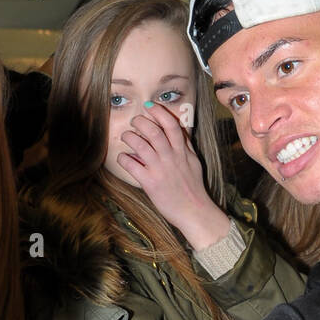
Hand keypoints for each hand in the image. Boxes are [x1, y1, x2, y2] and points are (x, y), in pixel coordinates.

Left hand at [117, 103, 230, 249]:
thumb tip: (180, 129)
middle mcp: (171, 159)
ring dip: (129, 137)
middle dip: (140, 122)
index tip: (149, 106)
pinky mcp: (150, 184)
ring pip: (140, 145)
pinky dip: (123, 158)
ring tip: (126, 137)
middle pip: (153, 131)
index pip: (171, 125)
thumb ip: (186, 145)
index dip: (159, 112)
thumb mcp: (194, 163)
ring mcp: (160, 171)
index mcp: (182, 152)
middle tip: (134, 122)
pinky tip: (123, 157)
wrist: (195, 213)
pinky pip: (131, 165)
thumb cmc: (194, 189)